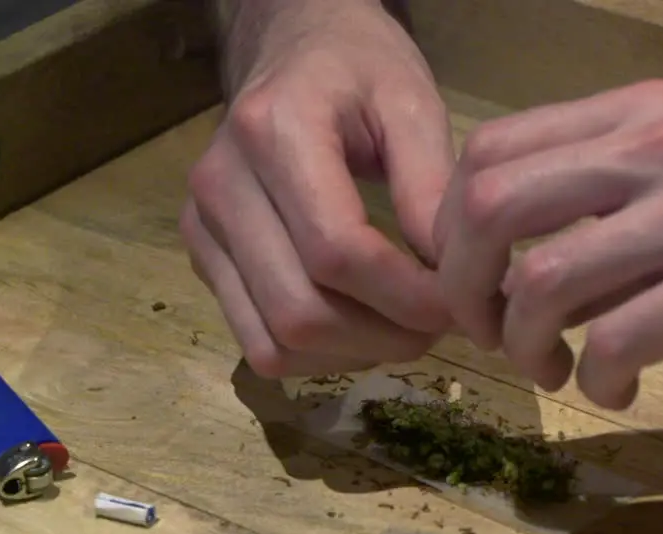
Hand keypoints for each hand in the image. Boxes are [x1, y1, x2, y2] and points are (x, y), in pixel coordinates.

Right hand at [181, 0, 454, 377]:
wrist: (293, 49)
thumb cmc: (359, 69)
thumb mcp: (411, 103)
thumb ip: (430, 186)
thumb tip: (452, 278)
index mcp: (273, 132)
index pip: (337, 252)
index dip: (406, 297)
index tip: (461, 305)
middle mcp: (221, 185)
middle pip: (299, 311)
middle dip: (384, 336)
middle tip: (441, 324)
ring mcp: (202, 227)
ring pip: (274, 342)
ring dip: (353, 355)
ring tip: (406, 326)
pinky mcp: (202, 258)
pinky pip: (258, 344)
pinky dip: (319, 356)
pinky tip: (363, 325)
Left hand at [435, 80, 662, 407]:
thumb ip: (597, 213)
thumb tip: (495, 271)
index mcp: (641, 114)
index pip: (491, 149)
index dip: (450, 230)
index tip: (471, 286)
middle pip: (491, 204)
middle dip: (466, 289)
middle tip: (491, 336)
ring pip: (541, 278)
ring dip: (524, 344)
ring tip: (557, 371)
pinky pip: (616, 338)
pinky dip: (597, 381)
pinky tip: (618, 391)